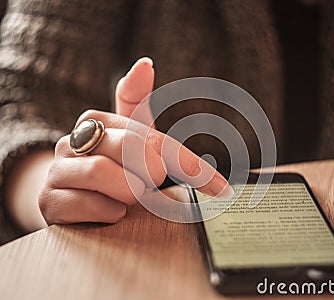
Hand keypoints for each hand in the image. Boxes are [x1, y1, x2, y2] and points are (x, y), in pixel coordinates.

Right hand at [39, 58, 229, 224]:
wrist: (68, 193)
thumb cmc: (110, 162)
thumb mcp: (129, 134)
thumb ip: (137, 100)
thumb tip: (144, 63)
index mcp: (97, 120)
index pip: (151, 136)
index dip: (190, 163)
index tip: (222, 188)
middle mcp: (73, 140)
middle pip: (129, 146)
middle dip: (150, 172)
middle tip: (150, 183)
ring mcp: (58, 170)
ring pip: (103, 172)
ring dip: (128, 192)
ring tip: (128, 197)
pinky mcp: (49, 201)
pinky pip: (89, 204)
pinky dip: (109, 212)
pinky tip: (111, 211)